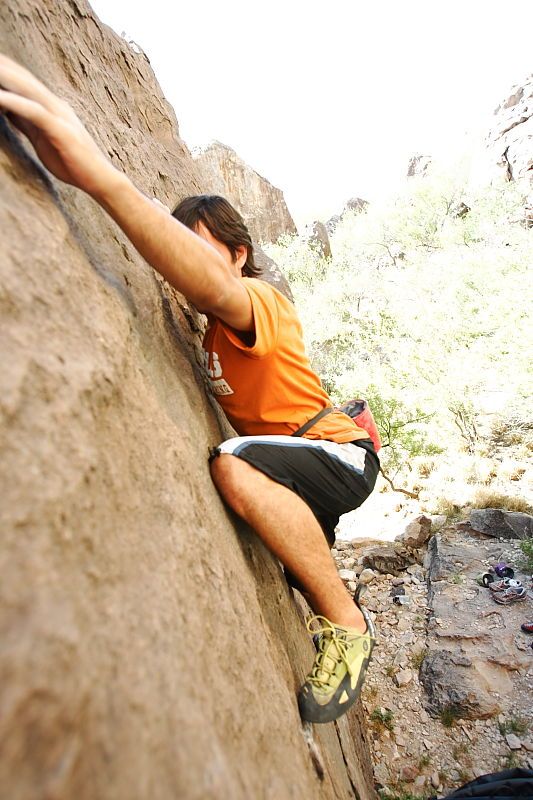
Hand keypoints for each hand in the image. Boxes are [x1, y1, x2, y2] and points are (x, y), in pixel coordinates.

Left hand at [0, 54, 118, 198]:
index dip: (5, 68)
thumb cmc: (73, 163)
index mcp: (52, 106)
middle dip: (2, 65)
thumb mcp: (42, 139)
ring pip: (28, 89)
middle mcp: (56, 105)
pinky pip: (35, 113)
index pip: (24, 80)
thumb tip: (6, 108)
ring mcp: (60, 116)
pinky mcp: (61, 131)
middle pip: (23, 78)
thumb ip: (26, 122)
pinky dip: (15, 103)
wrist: (100, 180)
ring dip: (4, 76)